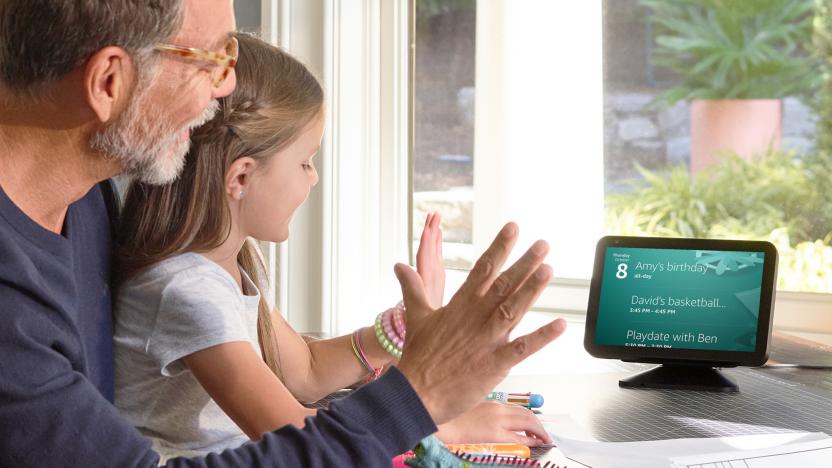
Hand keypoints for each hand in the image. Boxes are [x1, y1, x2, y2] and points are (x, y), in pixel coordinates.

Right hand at [396, 222, 566, 424]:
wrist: (415, 393)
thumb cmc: (418, 357)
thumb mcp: (416, 316)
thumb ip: (413, 288)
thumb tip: (400, 266)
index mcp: (460, 305)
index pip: (483, 269)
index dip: (499, 248)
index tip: (513, 229)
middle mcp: (475, 318)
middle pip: (503, 285)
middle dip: (524, 264)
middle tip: (543, 245)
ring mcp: (486, 340)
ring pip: (513, 310)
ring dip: (532, 291)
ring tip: (548, 270)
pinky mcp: (494, 364)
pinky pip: (522, 348)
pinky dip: (541, 337)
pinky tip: (560, 325)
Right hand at [435, 401, 551, 445]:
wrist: (427, 416)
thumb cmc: (443, 416)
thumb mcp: (464, 409)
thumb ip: (480, 413)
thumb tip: (489, 425)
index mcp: (488, 399)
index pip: (516, 407)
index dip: (529, 417)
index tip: (534, 425)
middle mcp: (495, 406)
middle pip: (526, 413)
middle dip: (539, 425)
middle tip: (545, 435)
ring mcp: (495, 418)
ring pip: (527, 421)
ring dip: (539, 431)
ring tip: (544, 440)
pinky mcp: (492, 433)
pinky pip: (518, 436)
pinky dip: (531, 439)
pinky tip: (535, 444)